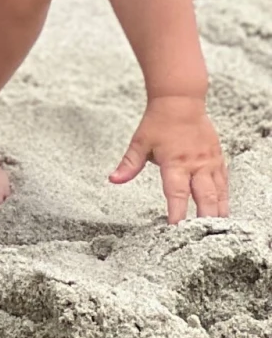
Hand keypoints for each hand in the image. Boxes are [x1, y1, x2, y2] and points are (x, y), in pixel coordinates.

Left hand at [109, 94, 228, 223]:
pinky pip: (225, 183)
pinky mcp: (218, 158)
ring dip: (218, 212)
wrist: (180, 100)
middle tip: (202, 237)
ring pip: (219, 193)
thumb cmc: (158, 122)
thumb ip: (129, 164)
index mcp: (174, 162)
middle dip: (204, 219)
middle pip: (204, 198)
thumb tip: (113, 180)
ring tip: (217, 230)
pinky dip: (225, 198)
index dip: (177, 213)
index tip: (175, 230)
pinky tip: (223, 210)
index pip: (177, 193)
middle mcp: (195, 164)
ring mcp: (210, 162)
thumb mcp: (140, 142)